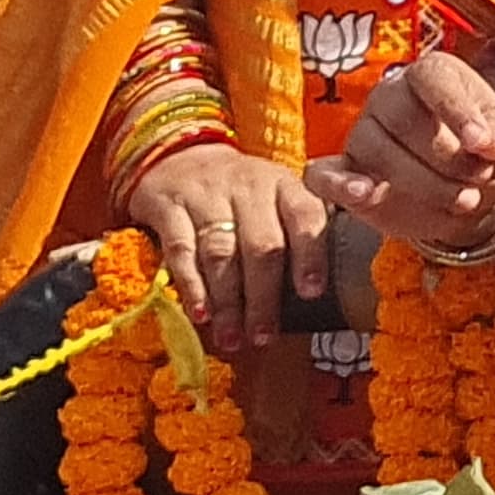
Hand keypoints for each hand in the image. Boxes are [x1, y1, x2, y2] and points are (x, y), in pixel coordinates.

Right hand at [120, 141, 329, 353]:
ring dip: (228, 301)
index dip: (311, 254)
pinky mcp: (169, 207)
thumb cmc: (241, 193)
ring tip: (233, 337)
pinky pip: (181, 249)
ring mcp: (207, 195)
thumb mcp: (275, 196)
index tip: (312, 292)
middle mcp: (248, 187)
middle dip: (264, 296)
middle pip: (261, 244)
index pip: (305, 214)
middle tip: (264, 336)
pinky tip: (200, 313)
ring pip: (221, 252)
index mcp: (283, 185)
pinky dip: (191, 284)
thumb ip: (300, 230)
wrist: (180, 157)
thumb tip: (325, 289)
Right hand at [306, 44, 494, 257]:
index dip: (458, 110)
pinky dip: (340, 184)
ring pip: (375, 149)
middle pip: (403, 117)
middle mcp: (390, 96)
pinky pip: (323, 174)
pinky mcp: (342, 172)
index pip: (433, 78)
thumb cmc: (482, 155)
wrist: (464, 192)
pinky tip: (365, 193)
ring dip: (422, 182)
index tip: (483, 144)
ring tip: (461, 200)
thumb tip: (488, 143)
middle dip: (446, 157)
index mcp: (432, 74)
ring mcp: (362, 132)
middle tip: (478, 181)